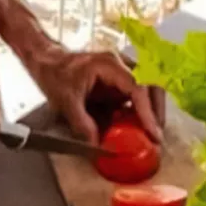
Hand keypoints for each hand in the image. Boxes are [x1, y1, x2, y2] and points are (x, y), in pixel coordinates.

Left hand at [27, 47, 165, 143]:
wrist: (48, 61)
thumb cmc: (55, 74)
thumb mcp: (64, 101)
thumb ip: (81, 123)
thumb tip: (98, 144)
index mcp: (108, 64)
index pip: (137, 87)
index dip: (147, 111)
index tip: (152, 132)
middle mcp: (120, 63)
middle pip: (151, 84)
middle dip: (157, 111)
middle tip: (156, 136)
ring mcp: (122, 70)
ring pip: (149, 88)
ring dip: (152, 110)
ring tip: (151, 133)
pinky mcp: (120, 79)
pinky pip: (138, 93)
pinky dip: (141, 110)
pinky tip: (137, 127)